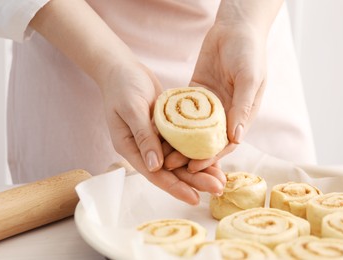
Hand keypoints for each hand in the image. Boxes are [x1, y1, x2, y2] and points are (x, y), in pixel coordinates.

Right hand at [102, 59, 224, 203]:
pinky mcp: (166, 128)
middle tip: (218, 189)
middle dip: (194, 180)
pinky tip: (214, 155)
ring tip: (221, 178)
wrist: (122, 68)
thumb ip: (143, 137)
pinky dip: (197, 149)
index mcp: (130, 147)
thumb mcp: (131, 108)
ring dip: (199, 168)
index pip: (154, 174)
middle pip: (171, 170)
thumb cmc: (122, 86)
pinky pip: (183, 142)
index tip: (194, 198)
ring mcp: (155, 138)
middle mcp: (144, 148)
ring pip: (180, 158)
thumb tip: (156, 167)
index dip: (174, 187)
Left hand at [165, 23, 267, 171]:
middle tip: (172, 165)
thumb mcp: (250, 79)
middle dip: (191, 154)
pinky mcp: (196, 92)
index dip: (211, 157)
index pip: (225, 143)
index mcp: (241, 115)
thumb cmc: (249, 52)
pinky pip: (183, 109)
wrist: (235, 28)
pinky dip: (173, 120)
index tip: (195, 167)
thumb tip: (235, 138)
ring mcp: (209, 104)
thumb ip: (243, 107)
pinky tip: (159, 129)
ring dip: (180, 141)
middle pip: (206, 140)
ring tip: (163, 152)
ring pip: (192, 128)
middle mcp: (225, 113)